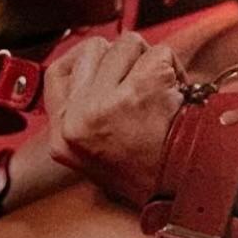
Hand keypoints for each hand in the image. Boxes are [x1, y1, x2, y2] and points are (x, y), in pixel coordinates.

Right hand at [44, 35, 183, 205]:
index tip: (106, 66)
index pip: (57, 73)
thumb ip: (81, 109)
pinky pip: (158, 53)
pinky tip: (175, 97)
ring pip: (126, 44)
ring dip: (150, 64)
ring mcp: (101, 106)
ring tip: (159, 97)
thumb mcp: (95, 150)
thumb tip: (90, 62)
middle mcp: (73, 121)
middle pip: (93, 49)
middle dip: (123, 60)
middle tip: (142, 90)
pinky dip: (174, 70)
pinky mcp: (134, 93)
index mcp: (61, 136)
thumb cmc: (147, 171)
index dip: (84, 60)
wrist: (180, 192)